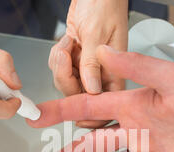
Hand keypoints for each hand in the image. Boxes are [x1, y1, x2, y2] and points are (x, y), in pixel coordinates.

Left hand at [48, 0, 127, 127]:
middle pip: (79, 95)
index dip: (93, 116)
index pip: (106, 103)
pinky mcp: (75, 58)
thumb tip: (91, 89)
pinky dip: (57, 56)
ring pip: (66, 83)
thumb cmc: (105, 4)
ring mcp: (87, 66)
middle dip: (67, 79)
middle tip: (64, 58)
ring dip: (60, 65)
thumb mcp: (98, 33)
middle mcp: (101, 73)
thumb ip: (92, 63)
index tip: (77, 119)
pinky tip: (68, 41)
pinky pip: (59, 68)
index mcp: (116, 72)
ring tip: (67, 45)